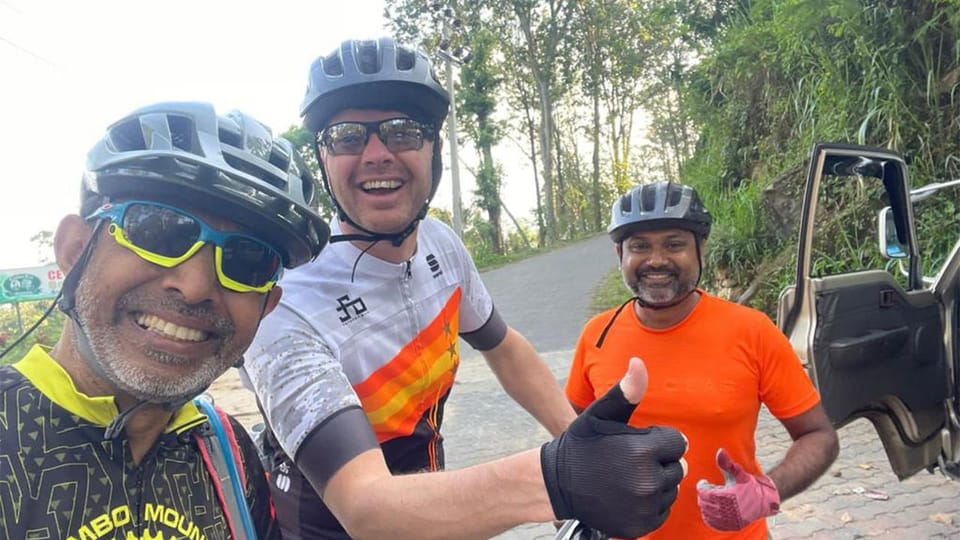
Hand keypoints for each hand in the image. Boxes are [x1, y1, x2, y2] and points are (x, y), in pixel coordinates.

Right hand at [540, 357, 687, 538]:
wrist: (557, 484)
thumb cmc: (582, 445)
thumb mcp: (601, 414)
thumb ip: (626, 391)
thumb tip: (639, 362)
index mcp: (643, 451)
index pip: (677, 442)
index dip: (657, 440)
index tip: (635, 443)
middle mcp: (648, 482)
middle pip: (677, 467)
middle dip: (658, 461)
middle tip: (629, 461)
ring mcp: (645, 507)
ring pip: (670, 489)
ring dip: (655, 482)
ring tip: (627, 477)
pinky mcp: (640, 526)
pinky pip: (661, 510)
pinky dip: (649, 504)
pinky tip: (627, 495)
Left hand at [696, 448, 779, 530]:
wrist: (766, 501)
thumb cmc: (751, 485)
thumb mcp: (739, 473)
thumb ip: (727, 463)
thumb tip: (720, 451)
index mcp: (728, 496)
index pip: (704, 493)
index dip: (702, 486)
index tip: (704, 482)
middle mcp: (728, 509)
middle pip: (704, 503)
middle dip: (704, 496)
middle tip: (708, 490)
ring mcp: (730, 519)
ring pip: (708, 514)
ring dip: (706, 506)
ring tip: (711, 498)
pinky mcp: (732, 525)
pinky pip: (714, 523)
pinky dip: (710, 517)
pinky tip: (714, 509)